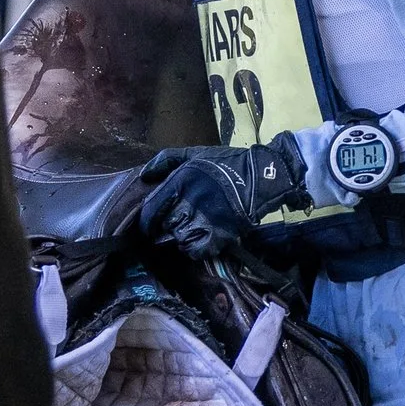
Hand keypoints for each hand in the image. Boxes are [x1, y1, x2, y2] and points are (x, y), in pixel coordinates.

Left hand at [135, 135, 309, 256]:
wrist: (260, 177)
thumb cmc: (225, 163)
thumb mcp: (194, 153)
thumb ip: (166, 160)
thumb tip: (144, 174)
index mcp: (179, 182)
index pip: (151, 210)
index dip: (148, 220)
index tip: (151, 223)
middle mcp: (188, 203)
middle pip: (165, 226)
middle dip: (169, 225)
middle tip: (179, 221)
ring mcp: (203, 221)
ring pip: (179, 239)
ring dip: (182, 237)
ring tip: (192, 229)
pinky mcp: (219, 236)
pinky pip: (196, 251)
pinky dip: (195, 249)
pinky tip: (201, 240)